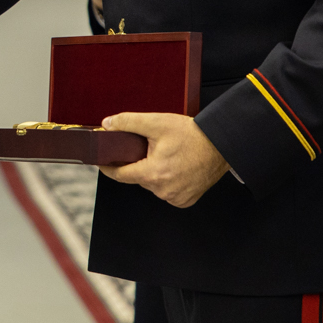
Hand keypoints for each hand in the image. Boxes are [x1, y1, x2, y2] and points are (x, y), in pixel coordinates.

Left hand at [98, 113, 228, 207]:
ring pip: (153, 185)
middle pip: (138, 178)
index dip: (108, 167)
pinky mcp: (185, 200)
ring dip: (154, 173)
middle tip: (147, 149)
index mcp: (154, 173)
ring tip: (166, 157)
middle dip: (138, 164)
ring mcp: (175, 197)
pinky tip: (175, 169)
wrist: (221, 144)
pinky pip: (168, 192)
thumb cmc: (192, 135)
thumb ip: (128, 122)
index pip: (120, 175)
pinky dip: (167, 182)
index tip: (102, 162)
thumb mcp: (157, 123)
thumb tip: (107, 125)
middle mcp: (163, 190)